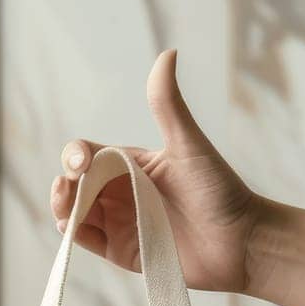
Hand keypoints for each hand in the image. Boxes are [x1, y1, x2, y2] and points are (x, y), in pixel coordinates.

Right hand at [49, 49, 258, 293]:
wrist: (242, 241)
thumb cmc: (220, 190)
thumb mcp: (188, 145)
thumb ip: (168, 104)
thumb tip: (168, 53)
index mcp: (131, 165)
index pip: (89, 156)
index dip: (76, 157)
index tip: (81, 163)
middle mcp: (121, 193)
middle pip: (76, 186)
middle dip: (65, 186)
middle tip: (67, 188)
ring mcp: (121, 223)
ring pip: (76, 214)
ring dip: (63, 209)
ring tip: (65, 210)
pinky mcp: (123, 252)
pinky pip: (88, 242)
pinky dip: (74, 236)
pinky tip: (70, 228)